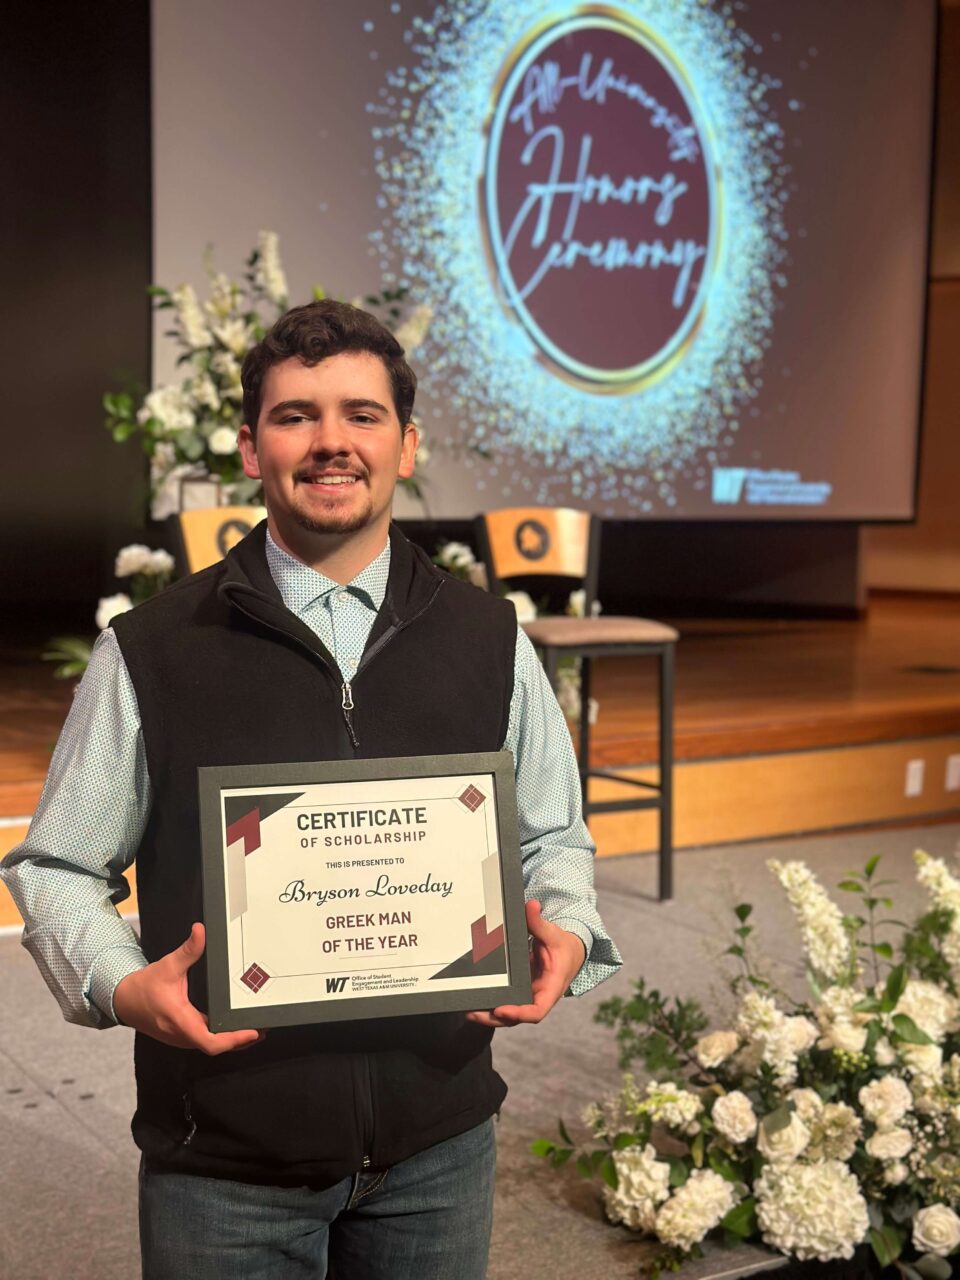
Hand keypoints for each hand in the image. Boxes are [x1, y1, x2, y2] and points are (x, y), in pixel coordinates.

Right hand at [113, 922, 263, 1054]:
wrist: (124, 1001)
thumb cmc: (144, 987)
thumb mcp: (168, 966)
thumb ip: (188, 950)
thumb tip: (200, 931)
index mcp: (180, 1021)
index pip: (211, 1042)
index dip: (234, 1039)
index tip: (252, 1031)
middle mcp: (183, 1035)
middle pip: (217, 1045)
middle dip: (241, 1038)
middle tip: (264, 1024)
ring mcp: (183, 1038)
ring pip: (213, 1044)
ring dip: (233, 1039)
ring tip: (256, 1025)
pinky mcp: (183, 1036)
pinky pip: (207, 1040)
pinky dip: (223, 1036)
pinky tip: (235, 1025)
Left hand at [465, 899, 586, 1028]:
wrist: (570, 953)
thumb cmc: (563, 946)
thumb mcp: (553, 933)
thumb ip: (539, 922)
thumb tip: (531, 905)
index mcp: (551, 988)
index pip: (536, 1010)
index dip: (519, 1013)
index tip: (501, 1009)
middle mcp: (539, 997)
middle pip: (518, 1017)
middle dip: (495, 1017)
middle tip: (473, 1012)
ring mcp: (530, 997)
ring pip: (510, 1014)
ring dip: (489, 1016)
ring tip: (468, 1011)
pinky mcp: (522, 993)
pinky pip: (507, 1003)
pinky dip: (492, 1005)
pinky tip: (475, 1003)